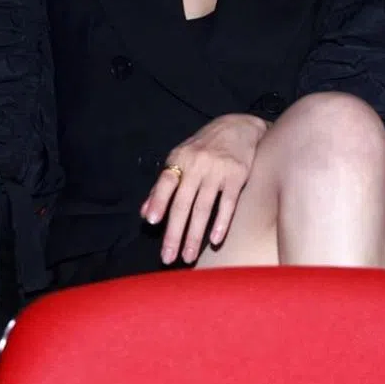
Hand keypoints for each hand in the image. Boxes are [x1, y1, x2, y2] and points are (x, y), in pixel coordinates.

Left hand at [141, 113, 268, 263]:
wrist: (239, 126)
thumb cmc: (205, 146)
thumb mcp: (181, 157)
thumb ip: (163, 184)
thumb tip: (145, 213)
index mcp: (181, 158)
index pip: (166, 182)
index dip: (158, 201)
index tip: (152, 222)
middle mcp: (198, 164)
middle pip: (183, 203)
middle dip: (174, 232)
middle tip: (168, 257)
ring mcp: (218, 170)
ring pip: (203, 208)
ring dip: (195, 235)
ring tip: (188, 256)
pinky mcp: (238, 175)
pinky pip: (228, 203)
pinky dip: (221, 222)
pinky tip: (215, 240)